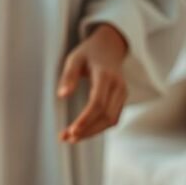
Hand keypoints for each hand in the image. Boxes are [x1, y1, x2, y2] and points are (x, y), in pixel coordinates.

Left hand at [57, 24, 128, 142]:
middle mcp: (118, 86)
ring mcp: (123, 93)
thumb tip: (62, 96)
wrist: (110, 46)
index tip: (71, 131)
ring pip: (111, 120)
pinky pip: (112, 118)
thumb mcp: (74, 58)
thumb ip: (68, 76)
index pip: (98, 103)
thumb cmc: (88, 52)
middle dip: (87, 130)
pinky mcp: (122, 99)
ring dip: (92, 132)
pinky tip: (82, 132)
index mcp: (105, 76)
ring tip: (71, 138)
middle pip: (106, 116)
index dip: (85, 120)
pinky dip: (98, 128)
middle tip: (66, 138)